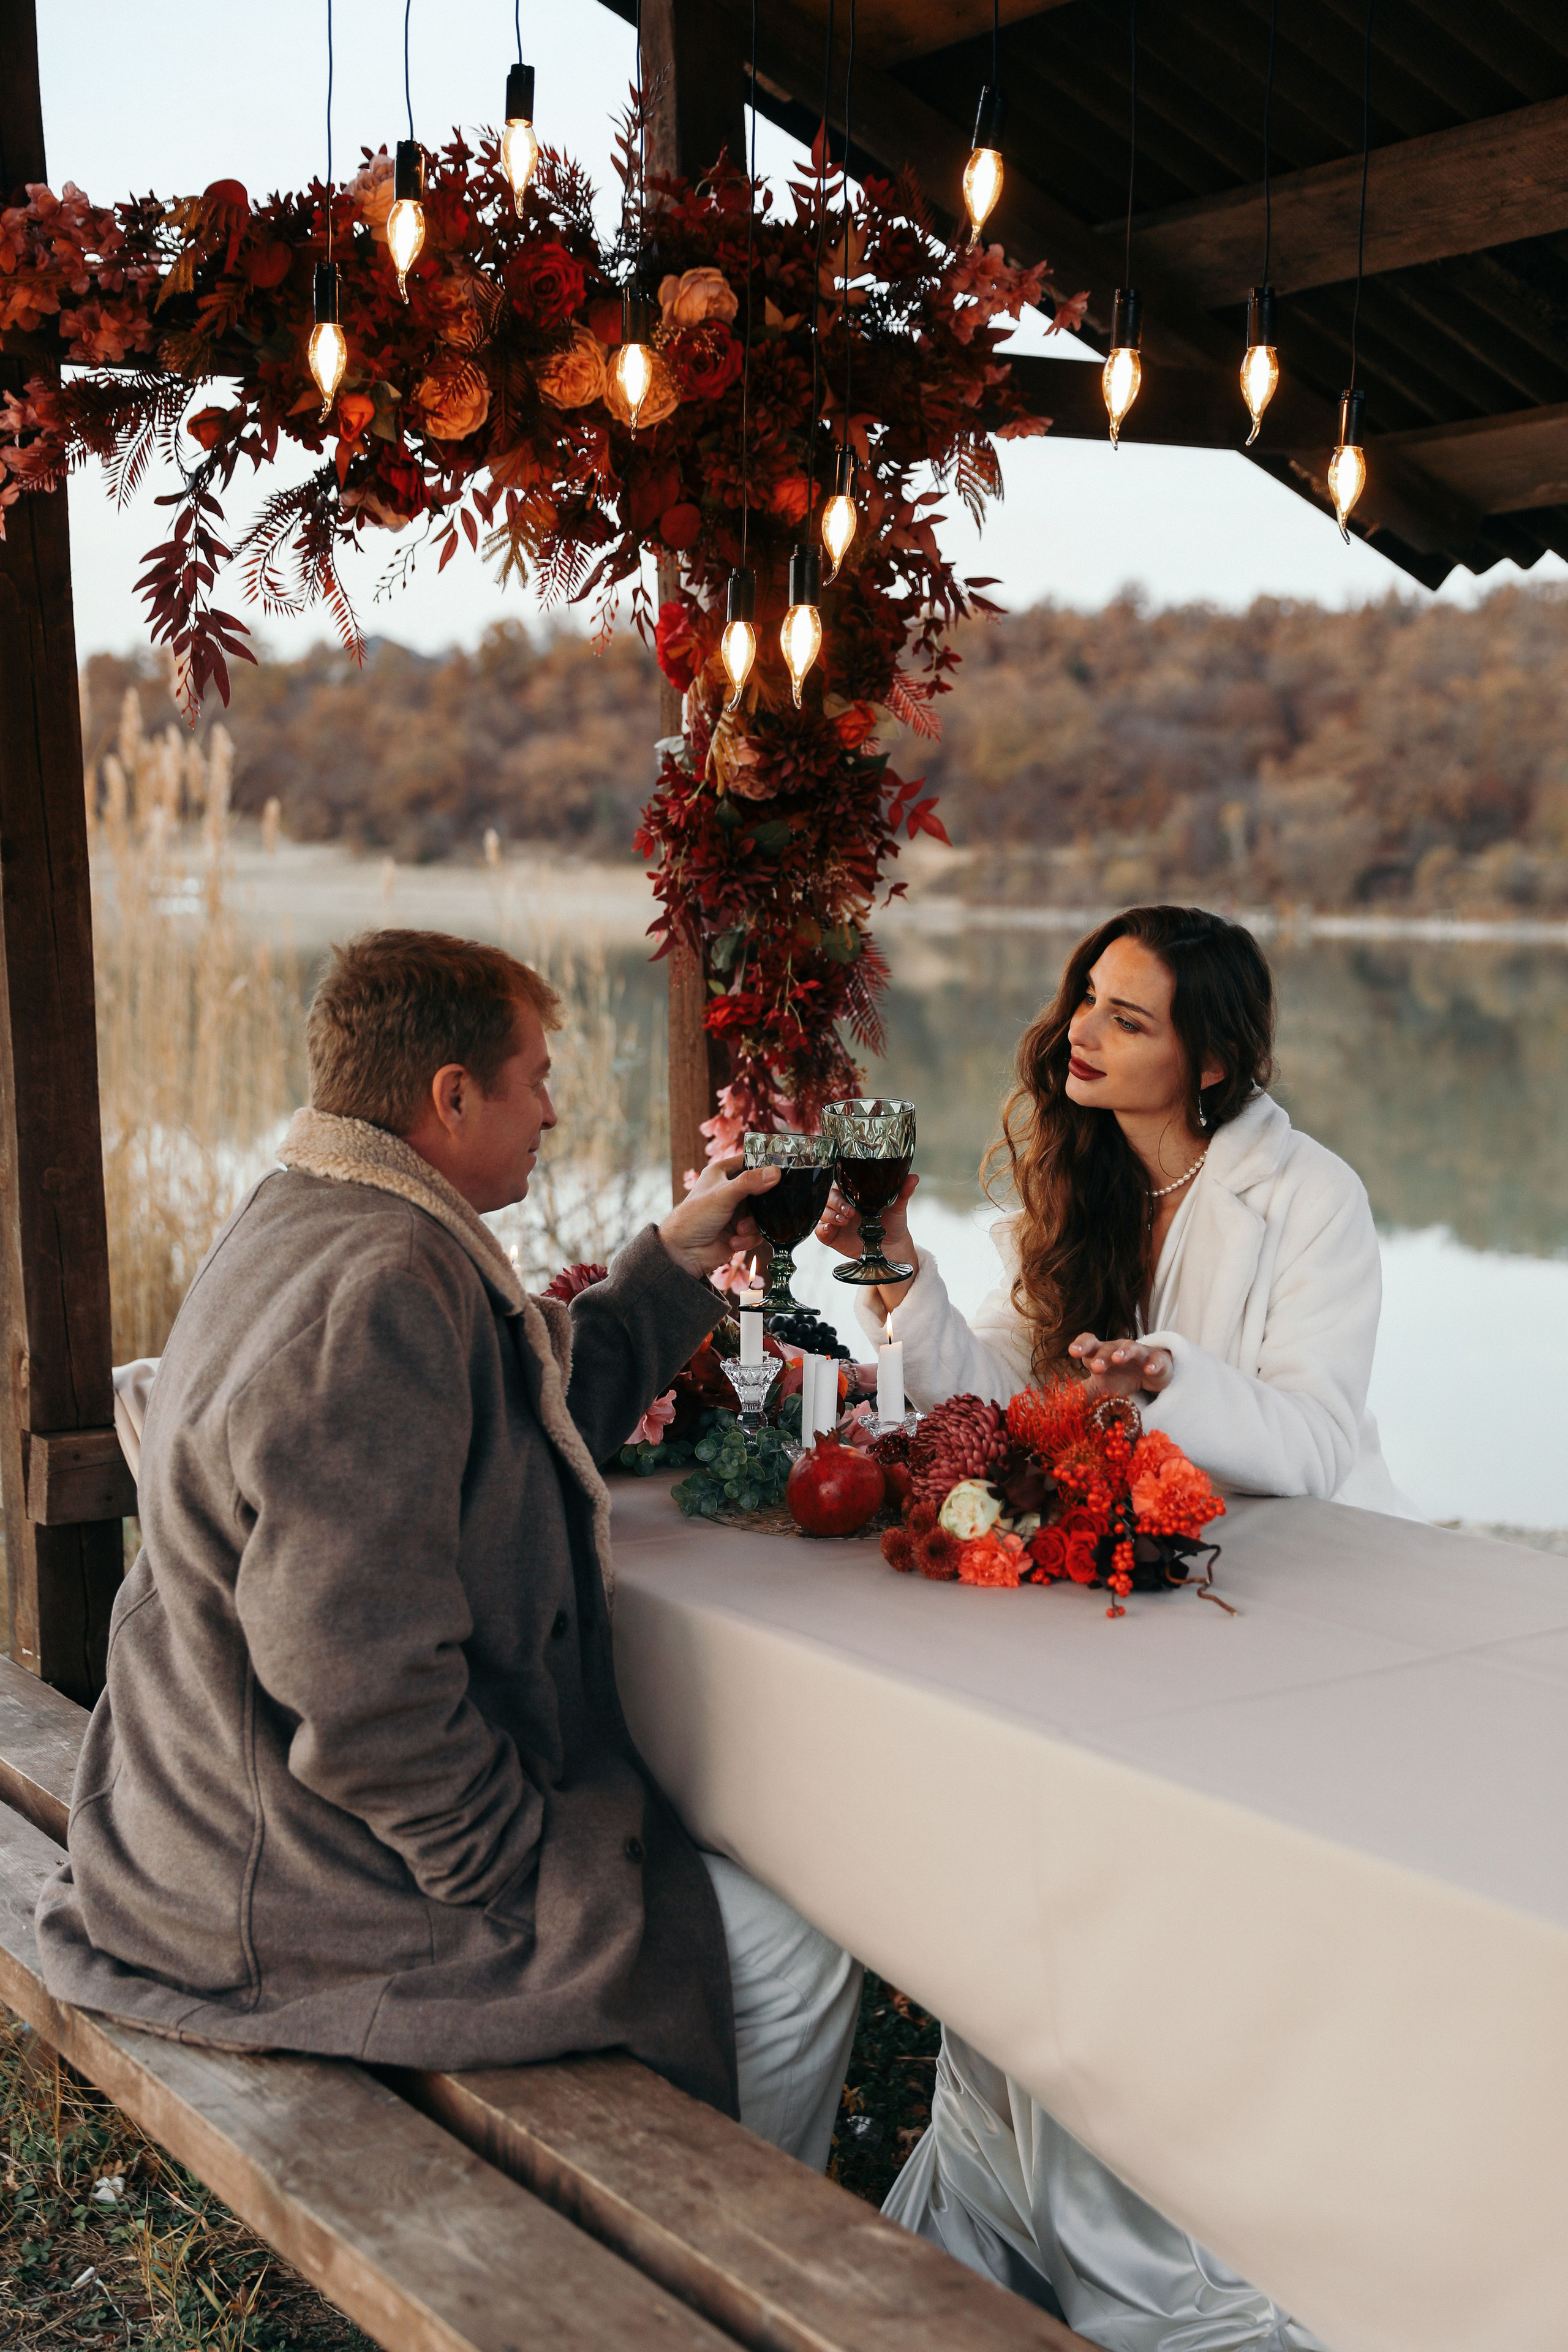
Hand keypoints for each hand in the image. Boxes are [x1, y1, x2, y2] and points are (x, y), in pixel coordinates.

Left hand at [658, 1155, 778, 1279]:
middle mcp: (730, 1190)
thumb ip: (750, 1182)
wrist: (683, 1252)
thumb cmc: (695, 1217)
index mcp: (722, 1173)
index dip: (764, 1166)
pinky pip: (756, 1233)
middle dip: (762, 1204)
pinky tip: (734, 1242)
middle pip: (761, 1190)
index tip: (780, 1172)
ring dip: (752, 1225)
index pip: (749, 1161)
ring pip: (761, 1214)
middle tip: (764, 1208)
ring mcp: (736, 1212)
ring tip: (739, 1230)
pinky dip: (748, 1239)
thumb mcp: (724, 1194)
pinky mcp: (740, 1231)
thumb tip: (776, 1172)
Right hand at [816, 1170, 919, 1310]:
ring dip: (829, 1215)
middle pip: (827, 1197)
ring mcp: (836, 1220)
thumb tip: (914, 1177)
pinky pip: (820, 1230)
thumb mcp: (898, 1207)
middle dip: (835, 1203)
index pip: (840, 1184)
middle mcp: (843, 1205)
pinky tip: (829, 1229)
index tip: (852, 1198)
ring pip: (822, 1211)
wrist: (892, 1248)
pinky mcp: (832, 1236)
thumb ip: (902, 1192)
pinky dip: (821, 1229)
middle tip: (850, 1213)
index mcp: (855, 1195)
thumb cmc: (893, 1223)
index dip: (841, 1188)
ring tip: (844, 1221)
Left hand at [1068, 1334, 1172, 1399]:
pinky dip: (1153, 1364)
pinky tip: (1149, 1370)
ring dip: (1123, 1352)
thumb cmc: (1119, 1378)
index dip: (1081, 1345)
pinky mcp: (1157, 1360)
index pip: (1088, 1342)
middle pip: (1107, 1348)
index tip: (1073, 1352)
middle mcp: (1117, 1349)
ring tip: (1118, 1359)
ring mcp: (1138, 1353)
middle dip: (1101, 1356)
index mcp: (1100, 1353)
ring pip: (1131, 1347)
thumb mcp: (1100, 1387)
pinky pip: (1156, 1360)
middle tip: (1096, 1367)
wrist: (1150, 1373)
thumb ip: (1081, 1394)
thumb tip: (1056, 1406)